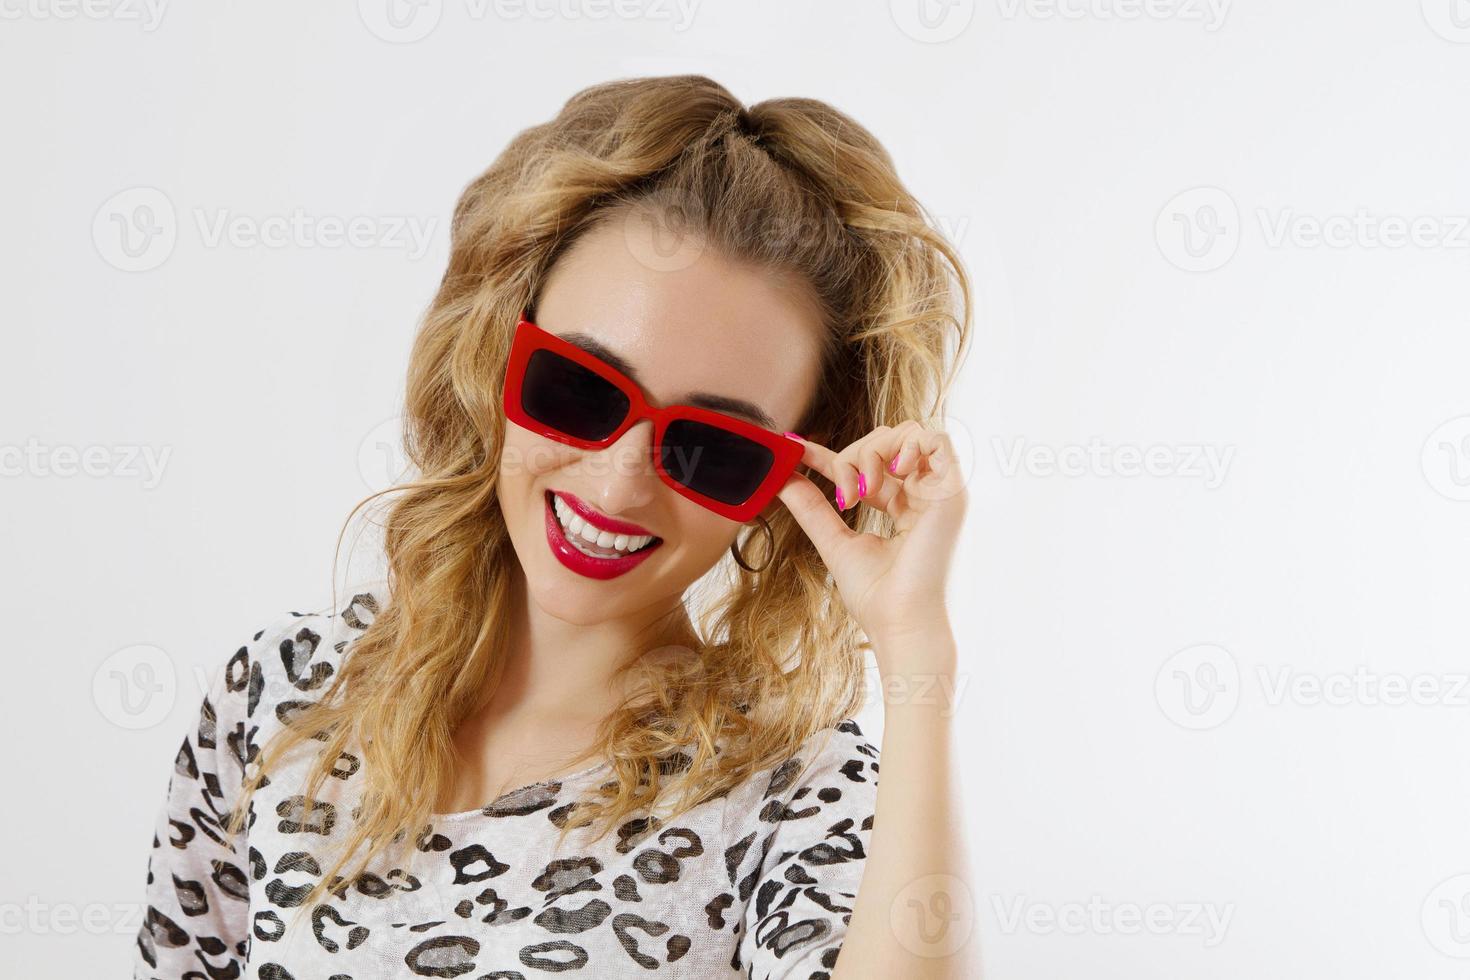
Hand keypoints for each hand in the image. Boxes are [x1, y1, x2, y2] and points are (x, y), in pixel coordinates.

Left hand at [775, 420, 966, 665]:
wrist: (898, 620)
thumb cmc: (875, 594)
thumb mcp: (834, 541)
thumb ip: (811, 507)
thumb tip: (783, 477)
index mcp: (902, 508)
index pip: (867, 465)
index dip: (832, 454)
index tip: (797, 448)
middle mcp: (923, 495)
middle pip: (886, 440)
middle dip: (853, 455)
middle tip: (844, 495)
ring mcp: (939, 492)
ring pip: (907, 433)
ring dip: (875, 452)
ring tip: (864, 490)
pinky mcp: (952, 491)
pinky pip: (938, 438)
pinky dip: (909, 444)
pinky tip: (893, 472)